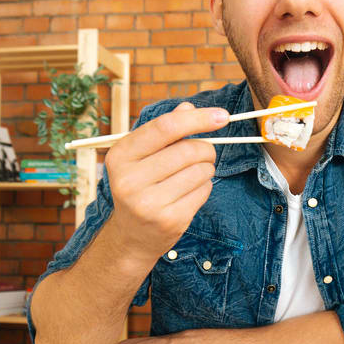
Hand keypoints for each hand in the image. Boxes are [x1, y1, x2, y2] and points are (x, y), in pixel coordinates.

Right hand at [104, 102, 228, 260]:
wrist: (132, 236)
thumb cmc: (141, 186)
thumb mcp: (142, 156)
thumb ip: (165, 130)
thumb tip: (188, 107)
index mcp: (120, 155)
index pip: (166, 127)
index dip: (198, 119)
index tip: (222, 116)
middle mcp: (129, 179)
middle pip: (189, 150)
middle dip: (206, 149)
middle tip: (204, 154)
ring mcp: (148, 203)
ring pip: (200, 170)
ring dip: (206, 169)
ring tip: (192, 175)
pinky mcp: (169, 220)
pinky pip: (204, 191)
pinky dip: (204, 187)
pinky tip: (189, 193)